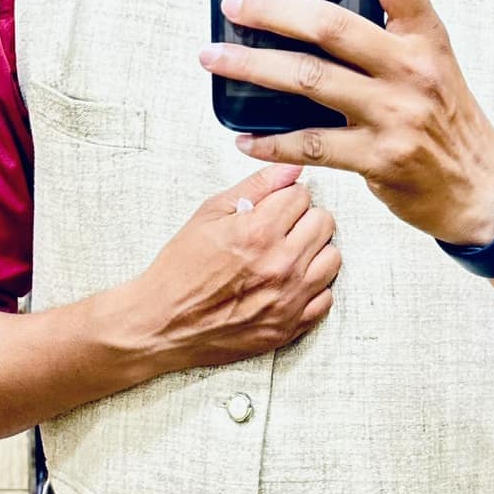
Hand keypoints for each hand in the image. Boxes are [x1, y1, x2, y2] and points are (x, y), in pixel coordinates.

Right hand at [139, 163, 340, 370]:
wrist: (162, 322)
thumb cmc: (181, 268)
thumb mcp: (209, 214)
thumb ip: (255, 187)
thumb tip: (291, 167)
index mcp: (258, 232)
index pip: (301, 195)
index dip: (285, 196)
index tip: (273, 206)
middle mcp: (280, 265)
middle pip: (324, 222)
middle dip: (304, 218)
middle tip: (281, 228)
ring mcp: (288, 299)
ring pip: (332, 258)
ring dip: (314, 251)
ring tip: (288, 254)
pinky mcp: (289, 326)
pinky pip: (326, 297)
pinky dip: (312, 287)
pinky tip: (289, 283)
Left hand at [198, 0, 493, 244]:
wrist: (481, 189)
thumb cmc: (446, 119)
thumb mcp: (431, 63)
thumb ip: (386, 35)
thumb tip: (311, 11)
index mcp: (425, 34)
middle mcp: (412, 68)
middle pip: (331, 24)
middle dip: (271, 11)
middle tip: (232, 5)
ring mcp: (395, 114)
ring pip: (308, 79)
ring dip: (251, 67)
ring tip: (215, 58)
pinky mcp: (378, 158)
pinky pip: (310, 144)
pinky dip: (270, 140)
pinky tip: (244, 136)